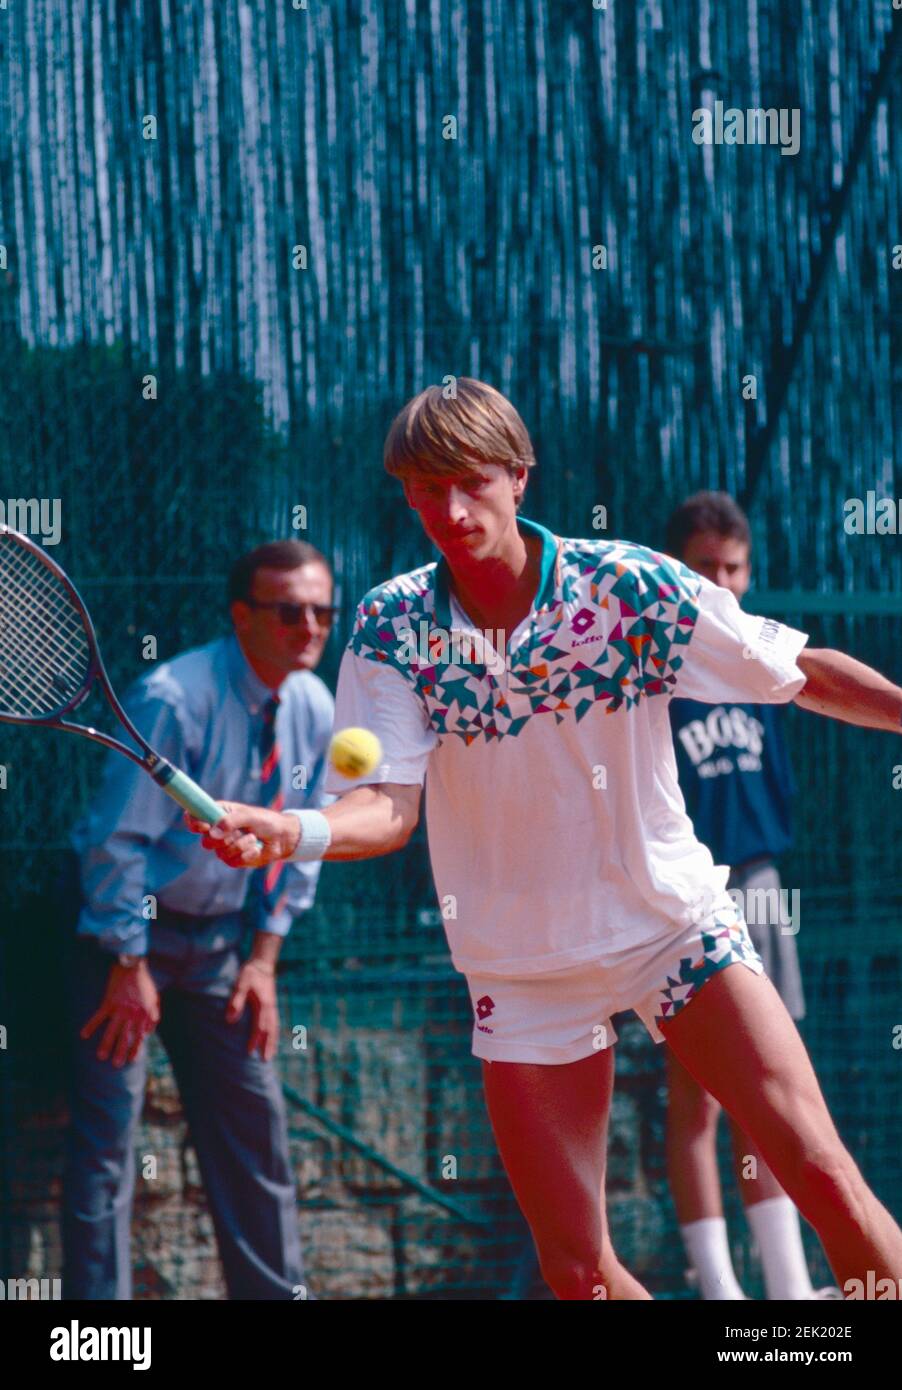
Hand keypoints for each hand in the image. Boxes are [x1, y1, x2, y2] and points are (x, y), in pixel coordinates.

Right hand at [81, 960, 160, 1066]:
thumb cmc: (144, 984)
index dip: (135, 1048)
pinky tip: (83, 1035)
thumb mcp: (155, 1000)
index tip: (131, 1060)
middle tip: (116, 1065)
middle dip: (120, 1051)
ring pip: (111, 1030)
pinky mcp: (108, 1003)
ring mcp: (119, 1009)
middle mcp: (131, 1014)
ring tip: (101, 1057)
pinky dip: (90, 1026)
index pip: (139, 1036)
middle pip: (125, 1036)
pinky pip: (98, 1017)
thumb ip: (153, 1017)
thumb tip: (148, 1033)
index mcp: (143, 1015)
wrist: (132, 967)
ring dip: (106, 1044)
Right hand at [183, 803, 301, 867]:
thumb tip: (212, 832)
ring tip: (253, 838)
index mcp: (217, 814)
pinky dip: (246, 854)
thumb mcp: (249, 815)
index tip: (205, 826)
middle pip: (206, 841)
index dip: (194, 822)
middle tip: (238, 832)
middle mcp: (217, 831)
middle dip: (224, 838)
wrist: (282, 837)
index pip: (194, 817)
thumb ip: (230, 821)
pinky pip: (232, 861)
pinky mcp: (234, 859)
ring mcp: (224, 847)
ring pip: (220, 852)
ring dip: (240, 845)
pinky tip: (256, 848)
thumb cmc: (265, 821)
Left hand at [226, 959, 279, 1059]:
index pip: (260, 1026)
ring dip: (272, 1042)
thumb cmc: (249, 974)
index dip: (255, 1039)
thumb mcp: (240, 984)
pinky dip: (274, 1034)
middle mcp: (270, 1008)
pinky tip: (270, 1040)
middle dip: (268, 1046)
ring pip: (274, 1028)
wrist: (262, 964)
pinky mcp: (271, 1006)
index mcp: (263, 1004)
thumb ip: (236, 1001)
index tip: (249, 1052)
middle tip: (265, 1061)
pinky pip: (275, 1023)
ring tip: (270, 1055)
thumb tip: (230, 1020)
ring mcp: (272, 1007)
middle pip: (271, 1030)